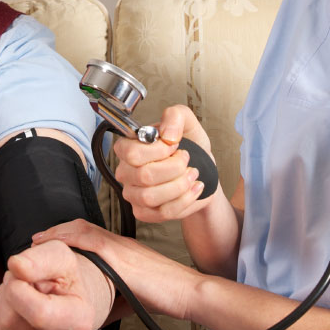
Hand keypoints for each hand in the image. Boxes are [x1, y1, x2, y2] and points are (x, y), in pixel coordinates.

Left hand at [0, 240, 112, 329]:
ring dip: (3, 298)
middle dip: (11, 287)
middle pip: (11, 316)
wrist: (65, 303)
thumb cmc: (65, 281)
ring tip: (24, 295)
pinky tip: (13, 308)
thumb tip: (17, 266)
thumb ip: (42, 259)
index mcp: (77, 320)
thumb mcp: (63, 260)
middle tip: (30, 283)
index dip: (19, 288)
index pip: (39, 313)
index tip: (21, 271)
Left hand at [33, 220, 202, 320]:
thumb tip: (100, 311)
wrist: (187, 291)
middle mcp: (120, 243)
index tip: (50, 240)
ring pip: (83, 230)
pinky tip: (56, 245)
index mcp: (123, 248)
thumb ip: (116, 294)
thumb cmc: (166, 293)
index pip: (90, 233)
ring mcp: (120, 247)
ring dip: (58, 232)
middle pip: (82, 227)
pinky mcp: (121, 257)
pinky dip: (70, 239)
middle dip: (57, 230)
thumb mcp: (136, 291)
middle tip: (37, 238)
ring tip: (38, 241)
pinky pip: (91, 242)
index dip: (67, 233)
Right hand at [112, 104, 218, 222]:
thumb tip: (167, 134)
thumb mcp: (187, 123)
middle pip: (144, 175)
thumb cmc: (191, 147)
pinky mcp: (144, 212)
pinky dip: (184, 200)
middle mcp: (126, 171)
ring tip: (192, 175)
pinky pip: (162, 212)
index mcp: (128, 147)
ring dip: (180, 185)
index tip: (175, 146)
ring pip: (151, 196)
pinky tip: (194, 189)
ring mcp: (133, 194)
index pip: (131, 152)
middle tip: (187, 161)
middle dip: (174, 168)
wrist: (203, 172)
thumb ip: (175, 116)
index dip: (158, 150)